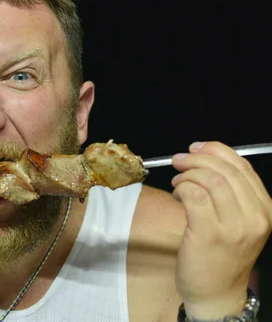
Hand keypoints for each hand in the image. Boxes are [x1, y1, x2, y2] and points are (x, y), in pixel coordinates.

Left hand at [171, 141, 271, 318]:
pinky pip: (193, 196)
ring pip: (209, 180)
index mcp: (266, 210)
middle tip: (178, 161)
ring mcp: (234, 227)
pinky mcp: (209, 233)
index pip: (243, 167)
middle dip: (196, 159)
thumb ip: (231, 193)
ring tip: (178, 183)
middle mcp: (255, 217)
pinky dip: (181, 189)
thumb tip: (206, 157)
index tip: (196, 147)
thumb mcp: (238, 222)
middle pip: (225, 171)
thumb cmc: (222, 254)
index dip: (217, 150)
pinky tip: (177, 195)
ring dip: (187, 175)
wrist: (216, 292)